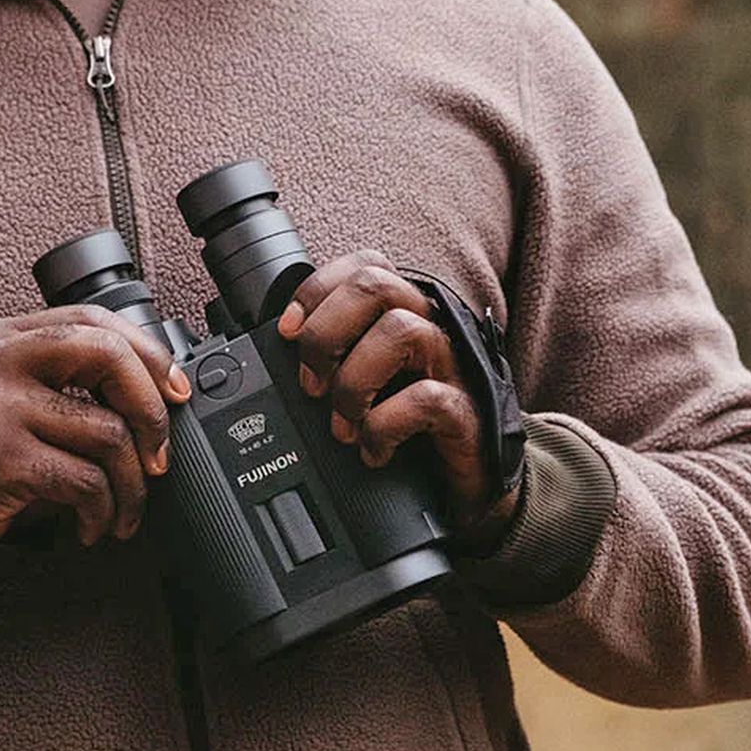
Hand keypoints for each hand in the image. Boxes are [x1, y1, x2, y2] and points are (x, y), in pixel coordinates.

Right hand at [0, 307, 191, 546]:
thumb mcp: (14, 396)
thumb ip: (64, 381)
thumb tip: (154, 397)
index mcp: (9, 338)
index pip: (93, 321)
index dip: (146, 353)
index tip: (172, 390)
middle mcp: (1, 361)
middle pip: (107, 357)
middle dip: (150, 410)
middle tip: (158, 454)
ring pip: (107, 434)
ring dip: (131, 486)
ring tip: (122, 509)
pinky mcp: (0, 458)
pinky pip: (85, 482)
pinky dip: (101, 512)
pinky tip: (90, 525)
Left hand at [276, 250, 516, 534]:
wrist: (463, 484)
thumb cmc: (409, 426)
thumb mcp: (367, 382)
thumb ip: (336, 355)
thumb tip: (283, 347)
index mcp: (404, 313)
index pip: (365, 266)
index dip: (317, 289)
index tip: (287, 332)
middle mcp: (431, 327)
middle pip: (376, 285)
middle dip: (327, 331)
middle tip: (312, 383)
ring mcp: (454, 366)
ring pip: (401, 331)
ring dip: (354, 382)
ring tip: (342, 424)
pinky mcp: (466, 410)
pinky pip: (424, 398)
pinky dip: (384, 426)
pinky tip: (373, 450)